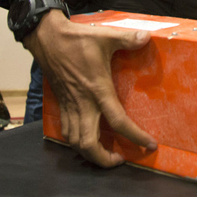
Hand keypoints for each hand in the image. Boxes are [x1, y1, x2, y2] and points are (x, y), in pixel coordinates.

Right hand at [21, 0, 156, 166]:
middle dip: (103, 159)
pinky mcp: (61, 103)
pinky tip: (86, 139)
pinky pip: (66, 131)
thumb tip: (147, 37)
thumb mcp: (106, 36)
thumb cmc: (77, 39)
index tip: (149, 145)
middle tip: (120, 160)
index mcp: (98, 90)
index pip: (118, 121)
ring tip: (105, 155)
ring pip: (74, 141)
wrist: (47, 39)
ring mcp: (69, 105)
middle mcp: (82, 103)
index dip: (135, 136)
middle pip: (88, 144)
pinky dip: (76, 141)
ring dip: (89, 153)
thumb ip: (129, 38)